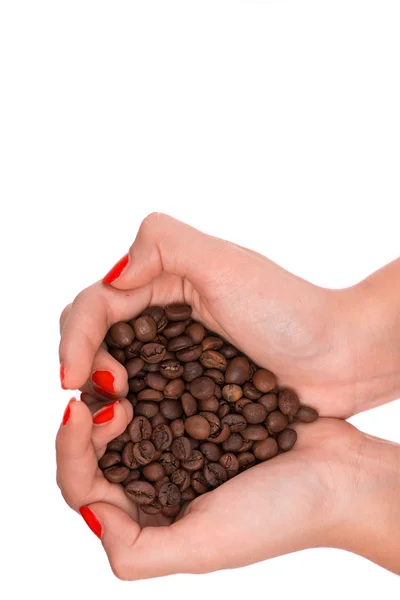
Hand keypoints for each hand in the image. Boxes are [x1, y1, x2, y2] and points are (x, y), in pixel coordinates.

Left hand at [56, 399, 399, 578]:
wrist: (337, 474)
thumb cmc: (279, 515)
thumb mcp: (203, 547)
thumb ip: (136, 551)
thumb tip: (91, 513)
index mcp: (147, 517)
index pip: (83, 485)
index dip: (70, 449)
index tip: (79, 409)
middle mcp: (155, 480)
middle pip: (94, 448)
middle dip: (87, 417)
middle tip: (108, 385)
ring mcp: (177, 442)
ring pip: (122, 415)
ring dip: (111, 391)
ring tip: (120, 370)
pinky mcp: (199, 410)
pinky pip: (158, 389)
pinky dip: (145, 372)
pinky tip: (144, 356)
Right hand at [59, 213, 376, 417]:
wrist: (337, 356)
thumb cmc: (289, 310)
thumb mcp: (225, 263)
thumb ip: (163, 244)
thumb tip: (112, 277)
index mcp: (162, 281)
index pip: (97, 303)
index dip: (76, 336)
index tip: (70, 377)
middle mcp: (161, 315)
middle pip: (96, 334)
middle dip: (83, 361)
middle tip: (101, 394)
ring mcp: (173, 354)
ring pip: (114, 367)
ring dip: (100, 390)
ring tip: (112, 416)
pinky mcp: (187, 389)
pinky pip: (143, 397)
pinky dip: (126, 409)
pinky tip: (126, 427)